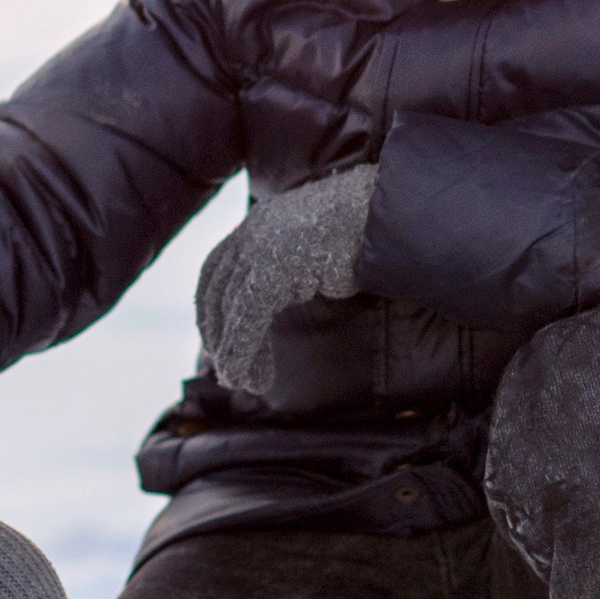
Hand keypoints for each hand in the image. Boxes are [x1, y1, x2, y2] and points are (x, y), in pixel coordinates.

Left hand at [194, 166, 374, 396]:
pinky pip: (249, 317)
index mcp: (259, 222)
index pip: (216, 268)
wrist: (389, 217)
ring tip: (242, 381)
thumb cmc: (362, 236)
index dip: (209, 306)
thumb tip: (276, 303)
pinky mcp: (275, 270)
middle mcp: (253, 231)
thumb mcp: (312, 253)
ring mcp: (261, 247)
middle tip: (225, 369)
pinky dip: (243, 350)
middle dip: (217, 333)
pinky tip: (250, 376)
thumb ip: (289, 275)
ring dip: (232, 351)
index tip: (213, 337)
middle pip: (216, 289)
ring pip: (231, 308)